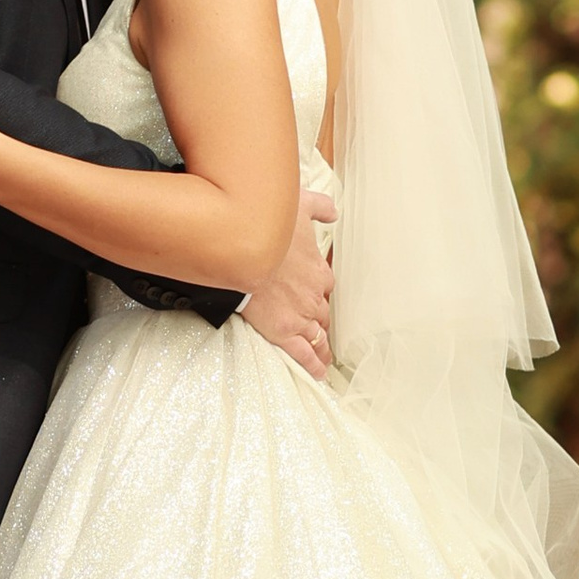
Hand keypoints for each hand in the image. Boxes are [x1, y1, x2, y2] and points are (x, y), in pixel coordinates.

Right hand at [244, 186, 336, 380]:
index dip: (319, 291)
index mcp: (318, 269)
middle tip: (317, 328)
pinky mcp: (284, 331)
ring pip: (317, 335)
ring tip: (324, 357)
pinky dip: (313, 365)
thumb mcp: (300, 205)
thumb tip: (333, 212)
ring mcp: (301, 315)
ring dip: (321, 345)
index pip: (325, 285)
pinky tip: (318, 374)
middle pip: (322, 312)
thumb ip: (319, 207)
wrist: (246, 246)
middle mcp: (314, 295)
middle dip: (320, 320)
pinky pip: (304, 354)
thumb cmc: (270, 224)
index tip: (315, 295)